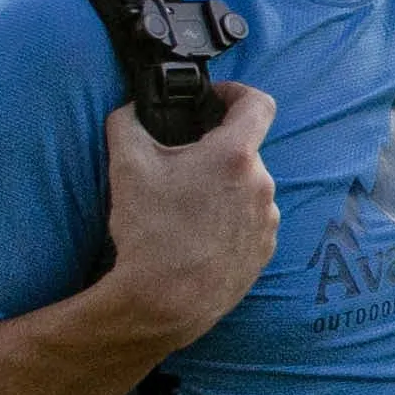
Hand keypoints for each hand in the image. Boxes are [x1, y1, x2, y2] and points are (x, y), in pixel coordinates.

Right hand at [103, 81, 279, 340]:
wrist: (164, 303)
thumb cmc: (149, 233)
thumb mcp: (127, 165)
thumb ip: (128, 122)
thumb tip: (130, 110)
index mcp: (235, 155)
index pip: (257, 103)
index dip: (235, 92)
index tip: (215, 99)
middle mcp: (262, 185)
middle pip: (244, 150)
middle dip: (215, 151)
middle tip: (179, 166)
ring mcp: (267, 221)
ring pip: (247, 188)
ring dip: (223, 188)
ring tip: (186, 208)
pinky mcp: (264, 252)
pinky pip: (250, 222)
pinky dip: (229, 220)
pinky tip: (198, 236)